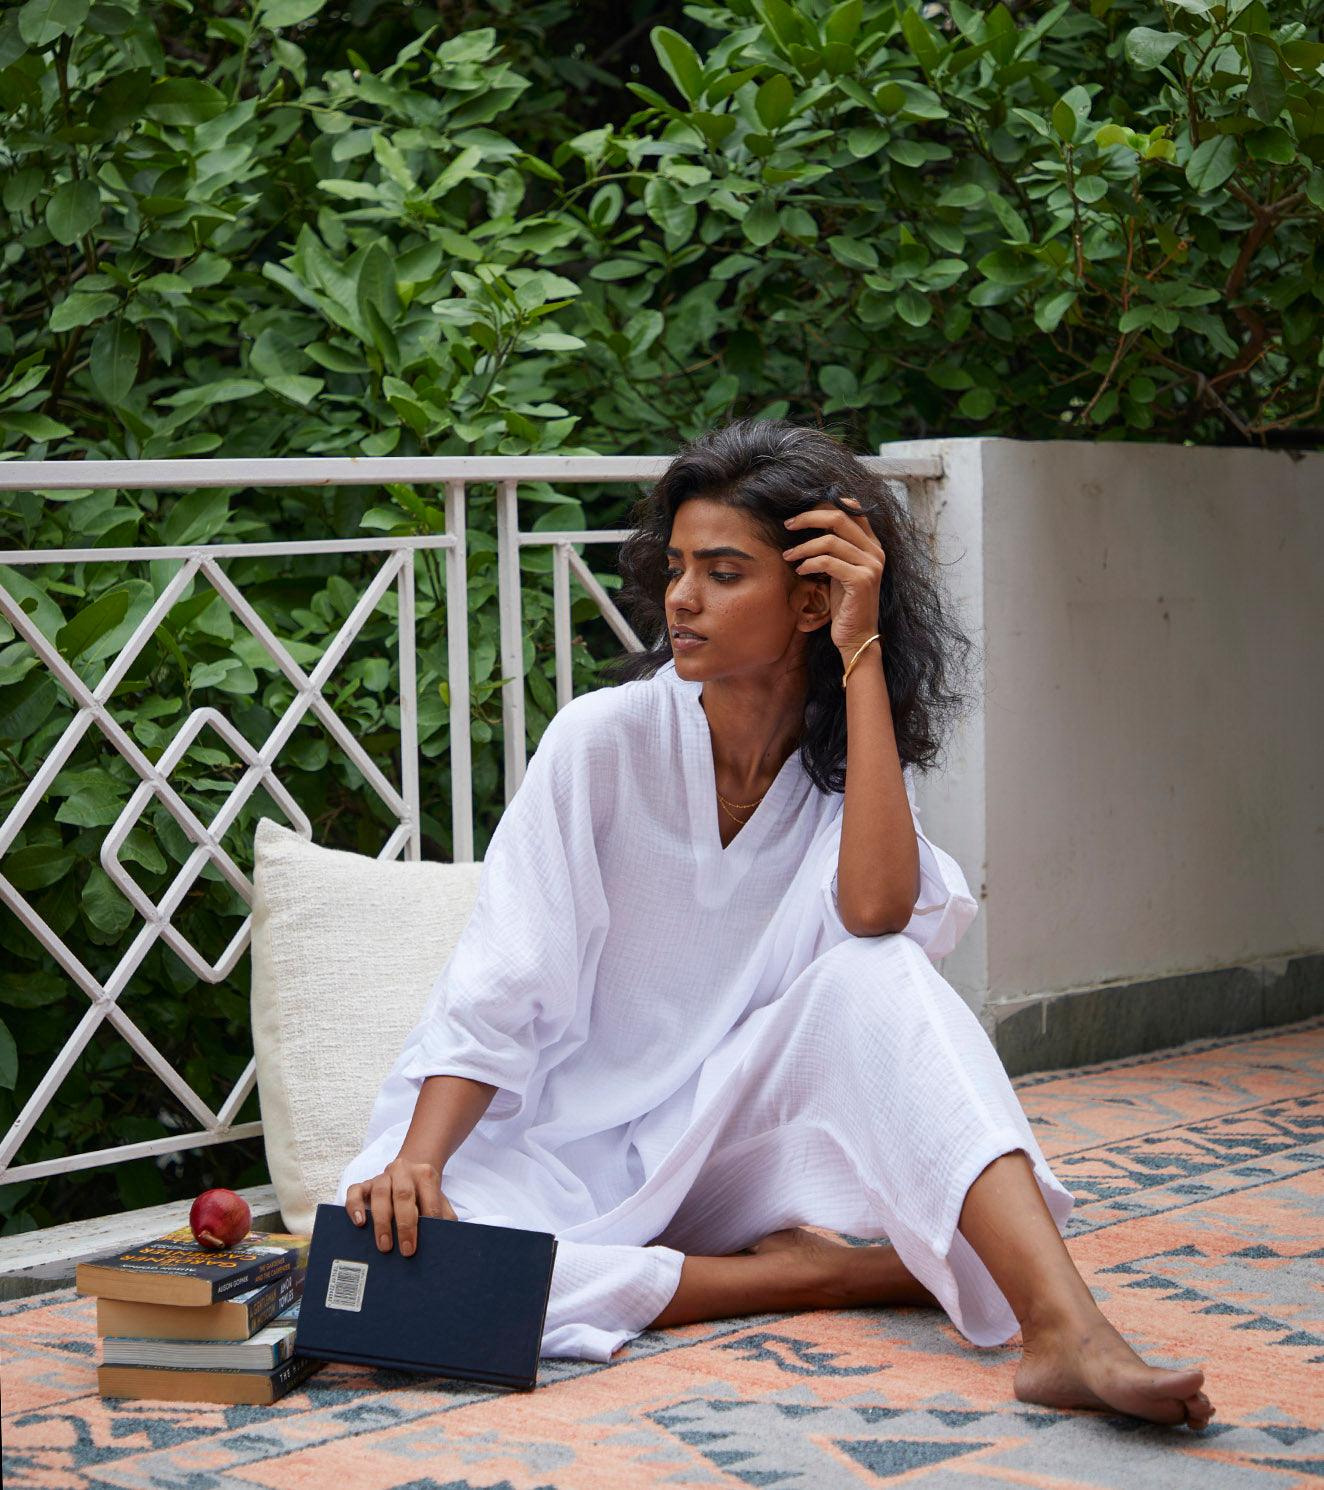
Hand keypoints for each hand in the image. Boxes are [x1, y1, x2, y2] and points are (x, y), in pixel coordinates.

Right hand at [345, 1155, 457, 1257]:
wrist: (412, 1169)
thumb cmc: (425, 1193)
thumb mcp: (440, 1200)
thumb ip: (445, 1216)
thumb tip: (446, 1239)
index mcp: (425, 1175)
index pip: (429, 1197)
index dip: (429, 1219)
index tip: (428, 1241)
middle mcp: (403, 1172)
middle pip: (403, 1195)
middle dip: (405, 1225)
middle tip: (407, 1250)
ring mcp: (382, 1177)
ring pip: (380, 1193)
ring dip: (382, 1221)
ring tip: (385, 1245)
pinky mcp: (365, 1183)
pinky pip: (355, 1191)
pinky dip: (355, 1206)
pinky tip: (360, 1223)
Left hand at [781, 492, 885, 656]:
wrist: (857, 636)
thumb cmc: (845, 603)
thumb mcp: (840, 569)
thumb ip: (836, 546)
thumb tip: (812, 521)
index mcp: (873, 545)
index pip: (853, 510)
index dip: (826, 505)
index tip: (802, 513)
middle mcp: (876, 552)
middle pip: (839, 518)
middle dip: (808, 517)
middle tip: (788, 524)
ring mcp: (871, 565)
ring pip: (829, 541)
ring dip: (803, 546)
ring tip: (788, 555)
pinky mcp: (861, 580)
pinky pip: (828, 562)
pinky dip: (809, 563)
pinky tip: (800, 570)